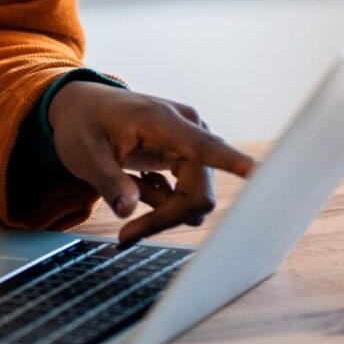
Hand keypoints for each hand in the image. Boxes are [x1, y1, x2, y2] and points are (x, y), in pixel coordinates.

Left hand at [45, 83, 256, 243]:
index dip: (235, 164)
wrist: (79, 107)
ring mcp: (191, 144)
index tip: (263, 174)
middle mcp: (187, 131)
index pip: (205, 147)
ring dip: (163, 213)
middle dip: (166, 219)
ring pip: (195, 198)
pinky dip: (162, 206)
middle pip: (200, 192)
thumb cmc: (82, 123)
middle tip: (125, 236)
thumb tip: (128, 212)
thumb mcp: (83, 152)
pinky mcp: (188, 158)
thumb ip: (107, 181)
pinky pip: (188, 195)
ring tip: (128, 204)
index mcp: (163, 121)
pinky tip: (137, 188)